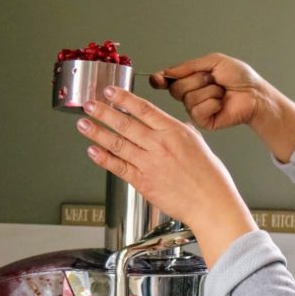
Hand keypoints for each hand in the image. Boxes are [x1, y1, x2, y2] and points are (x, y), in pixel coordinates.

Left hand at [76, 86, 256, 266]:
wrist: (211, 204)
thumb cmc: (210, 179)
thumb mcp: (198, 144)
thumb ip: (179, 132)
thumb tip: (169, 125)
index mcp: (174, 131)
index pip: (143, 109)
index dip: (123, 98)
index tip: (109, 91)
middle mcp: (159, 145)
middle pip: (125, 123)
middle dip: (103, 112)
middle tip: (89, 104)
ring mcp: (149, 164)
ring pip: (117, 143)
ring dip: (97, 132)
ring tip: (83, 124)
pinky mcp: (143, 183)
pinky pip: (118, 167)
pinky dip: (103, 158)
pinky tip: (93, 151)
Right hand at [150, 53, 294, 161]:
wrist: (255, 93)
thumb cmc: (240, 78)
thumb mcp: (214, 62)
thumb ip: (190, 66)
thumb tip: (168, 71)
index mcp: (191, 80)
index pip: (169, 81)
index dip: (160, 80)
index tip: (156, 79)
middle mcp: (191, 95)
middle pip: (176, 89)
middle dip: (196, 80)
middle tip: (212, 79)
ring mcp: (197, 110)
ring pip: (188, 99)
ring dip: (209, 91)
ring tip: (221, 92)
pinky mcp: (204, 122)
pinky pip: (198, 111)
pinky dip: (212, 103)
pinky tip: (221, 103)